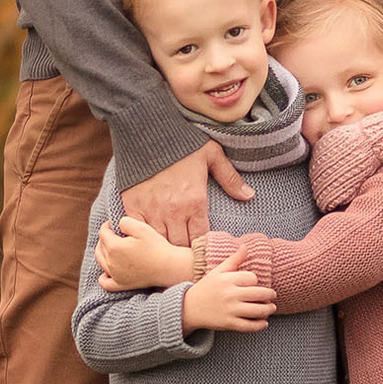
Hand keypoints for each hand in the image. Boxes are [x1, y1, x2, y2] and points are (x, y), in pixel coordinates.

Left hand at [97, 216, 198, 291]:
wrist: (169, 267)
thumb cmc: (156, 247)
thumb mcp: (141, 227)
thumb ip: (125, 222)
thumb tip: (117, 224)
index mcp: (114, 247)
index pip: (103, 233)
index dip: (108, 225)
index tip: (116, 224)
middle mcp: (111, 262)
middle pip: (99, 246)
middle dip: (105, 238)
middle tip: (117, 234)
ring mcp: (115, 275)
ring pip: (100, 261)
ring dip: (103, 252)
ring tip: (114, 247)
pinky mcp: (121, 285)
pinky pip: (105, 282)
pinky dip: (104, 276)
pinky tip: (109, 270)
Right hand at [121, 140, 252, 245]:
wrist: (147, 128)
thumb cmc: (182, 141)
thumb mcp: (212, 155)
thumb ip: (230, 178)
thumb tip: (249, 196)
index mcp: (195, 202)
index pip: (200, 239)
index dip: (201, 248)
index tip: (202, 250)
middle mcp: (174, 211)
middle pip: (180, 246)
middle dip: (184, 251)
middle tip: (185, 254)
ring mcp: (151, 210)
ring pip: (159, 243)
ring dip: (164, 246)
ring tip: (167, 251)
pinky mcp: (133, 205)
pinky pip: (136, 232)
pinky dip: (142, 238)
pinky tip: (146, 240)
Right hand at [181, 248, 274, 332]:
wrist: (188, 308)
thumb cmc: (206, 288)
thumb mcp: (218, 272)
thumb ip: (234, 260)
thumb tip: (245, 246)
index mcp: (227, 280)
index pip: (252, 278)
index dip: (255, 281)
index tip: (254, 284)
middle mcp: (230, 294)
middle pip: (260, 294)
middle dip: (270, 295)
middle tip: (272, 296)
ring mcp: (230, 310)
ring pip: (258, 311)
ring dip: (269, 309)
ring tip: (271, 308)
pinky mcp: (229, 324)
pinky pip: (250, 326)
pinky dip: (260, 325)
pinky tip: (264, 322)